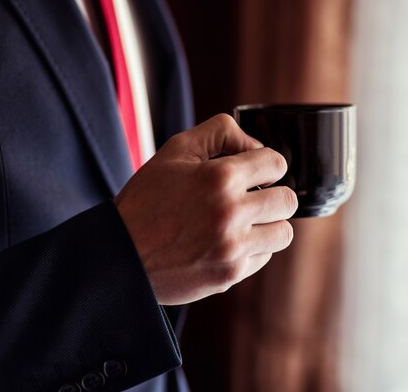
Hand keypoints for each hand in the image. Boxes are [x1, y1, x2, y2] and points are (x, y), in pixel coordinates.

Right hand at [114, 114, 297, 304]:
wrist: (120, 254)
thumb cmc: (147, 199)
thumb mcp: (176, 151)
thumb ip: (220, 132)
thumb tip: (255, 145)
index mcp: (219, 177)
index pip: (276, 163)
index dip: (268, 164)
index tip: (257, 172)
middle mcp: (231, 212)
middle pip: (287, 200)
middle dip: (273, 194)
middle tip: (253, 197)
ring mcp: (232, 247)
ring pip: (283, 232)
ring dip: (269, 224)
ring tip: (244, 222)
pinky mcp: (229, 274)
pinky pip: (264, 257)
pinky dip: (253, 248)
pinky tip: (228, 242)